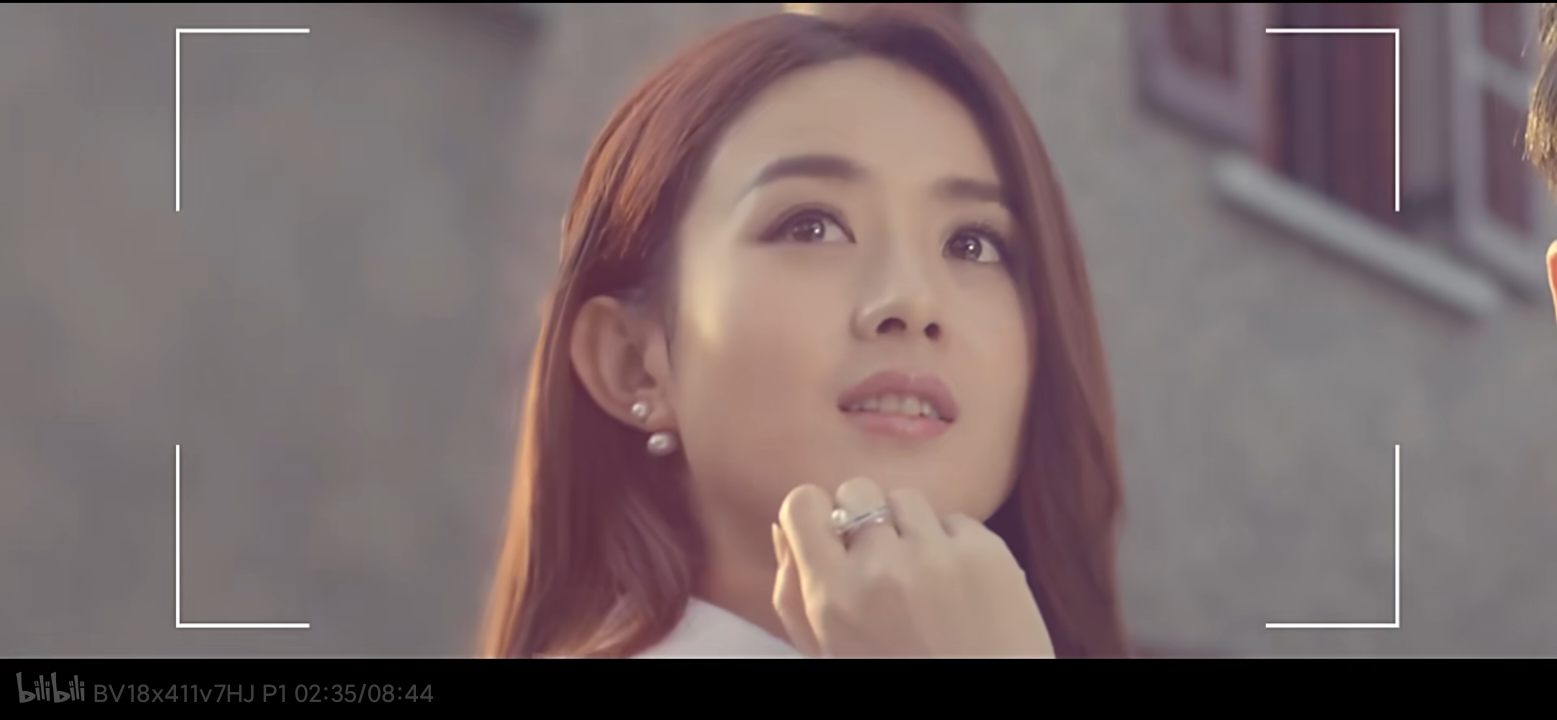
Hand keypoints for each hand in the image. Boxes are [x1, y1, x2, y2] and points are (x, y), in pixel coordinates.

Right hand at [770, 477, 1054, 657]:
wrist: (981, 708)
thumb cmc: (894, 676)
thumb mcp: (826, 650)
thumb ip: (792, 592)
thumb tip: (783, 527)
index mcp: (833, 595)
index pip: (804, 503)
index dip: (814, 515)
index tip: (830, 535)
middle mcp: (883, 567)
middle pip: (857, 491)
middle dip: (864, 520)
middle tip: (881, 561)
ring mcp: (939, 556)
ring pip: (907, 499)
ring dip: (910, 529)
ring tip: (923, 578)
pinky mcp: (988, 553)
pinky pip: (956, 521)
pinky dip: (954, 546)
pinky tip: (959, 589)